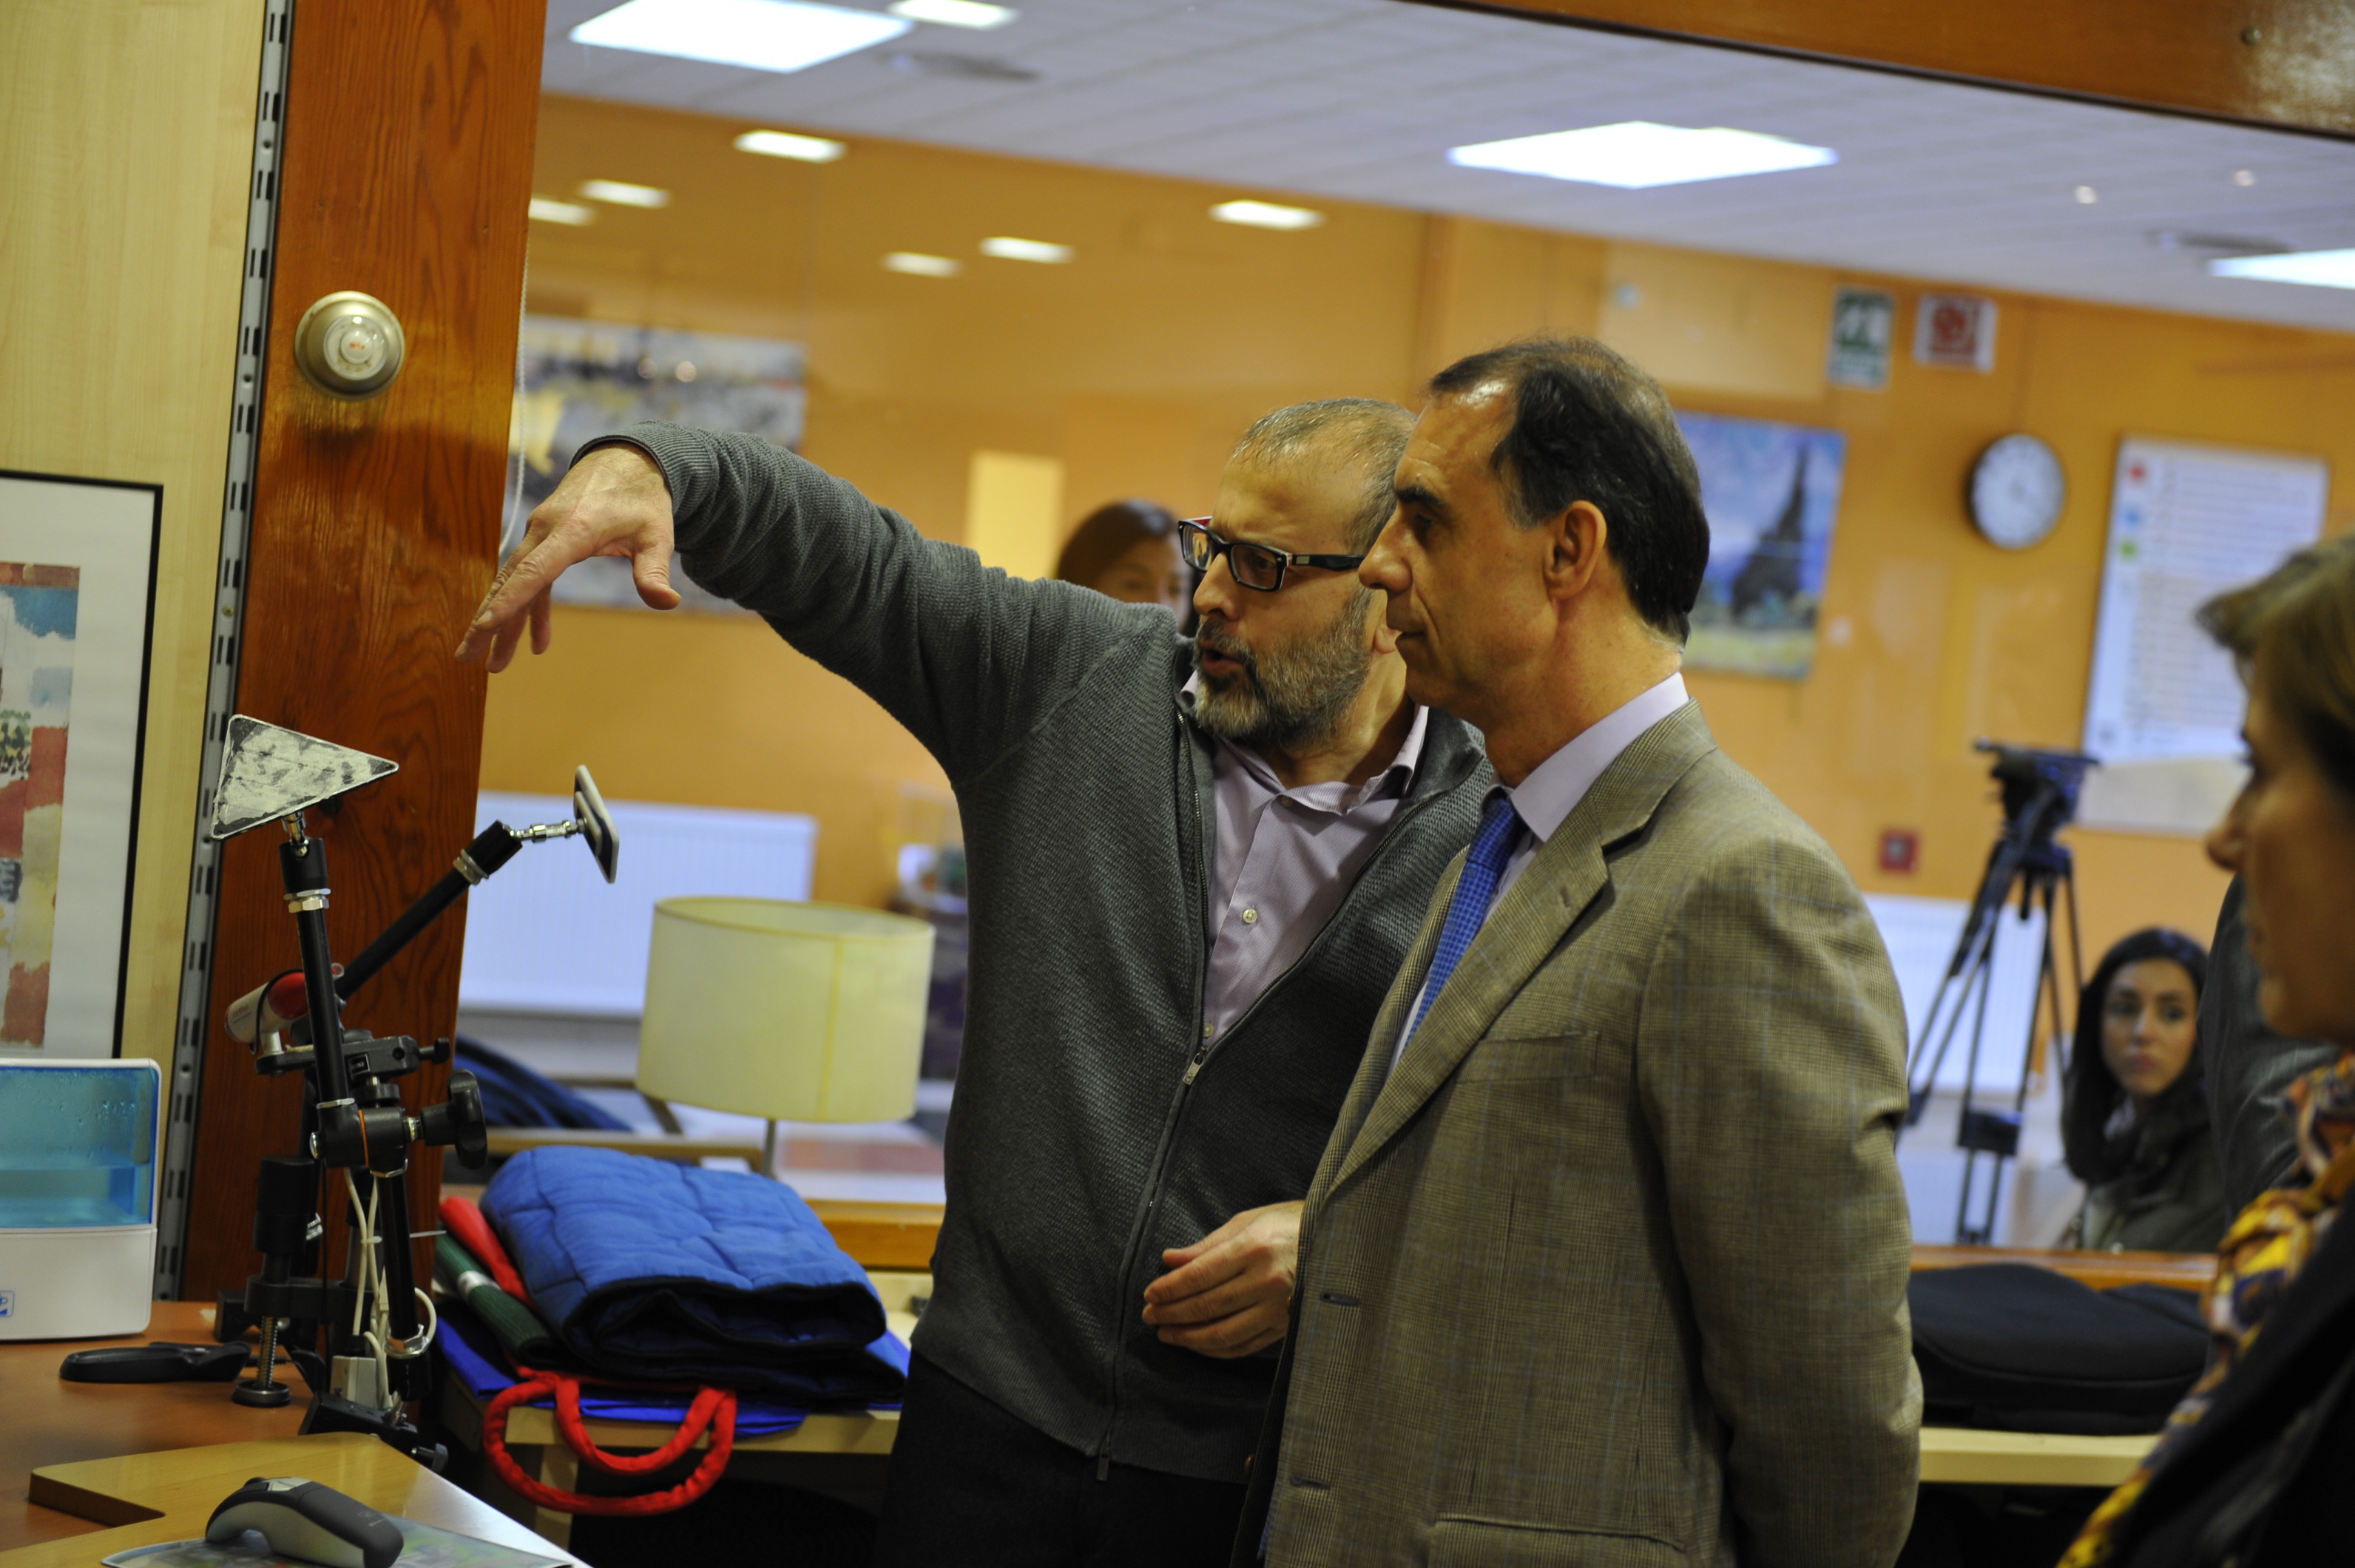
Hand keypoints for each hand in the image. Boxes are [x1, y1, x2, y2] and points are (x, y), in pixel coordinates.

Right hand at [455, 444, 682, 669]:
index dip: (509, 600)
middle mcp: (546, 529)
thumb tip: (667, 602)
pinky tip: (537, 642)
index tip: (485, 626)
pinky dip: (530, 609)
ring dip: (502, 621)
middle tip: (466, 657)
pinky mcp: (543, 538)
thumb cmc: (643, 499)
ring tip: (493, 663)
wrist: (626, 461)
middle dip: (487, 621)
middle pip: (510, 580)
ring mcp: (540, 533)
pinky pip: (531, 578)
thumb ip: (654, 569)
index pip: (534, 570)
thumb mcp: (657, 534)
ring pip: (513, 582)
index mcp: (573, 529)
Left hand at [1140, 1201, 1301, 1358]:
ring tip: (1167, 1334)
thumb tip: (1170, 1260)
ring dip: (1189, 1337)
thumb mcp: (1249, 1221)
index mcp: (1254, 1248)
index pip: (1199, 1275)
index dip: (1170, 1288)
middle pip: (1207, 1306)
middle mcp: (1267, 1280)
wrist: (1339, 1241)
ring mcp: (1279, 1308)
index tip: (1150, 1293)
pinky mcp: (1287, 1326)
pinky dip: (1217, 1349)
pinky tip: (1199, 1344)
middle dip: (1172, 1314)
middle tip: (1149, 1316)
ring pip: (1223, 1332)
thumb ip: (1207, 1245)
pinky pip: (1245, 1345)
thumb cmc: (1291, 1224)